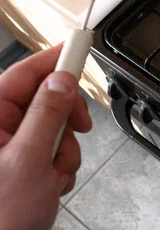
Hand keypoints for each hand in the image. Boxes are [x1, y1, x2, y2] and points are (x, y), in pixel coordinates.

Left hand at [0, 45, 91, 229]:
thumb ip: (48, 115)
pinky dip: (59, 165)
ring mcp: (10, 146)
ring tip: (52, 175)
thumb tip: (62, 81)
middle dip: (66, 120)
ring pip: (55, 127)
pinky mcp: (21, 162)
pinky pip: (53, 149)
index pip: (25, 74)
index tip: (79, 46)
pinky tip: (49, 183)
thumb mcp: (28, 160)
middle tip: (78, 130)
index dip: (54, 59)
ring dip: (64, 151)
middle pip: (46, 100)